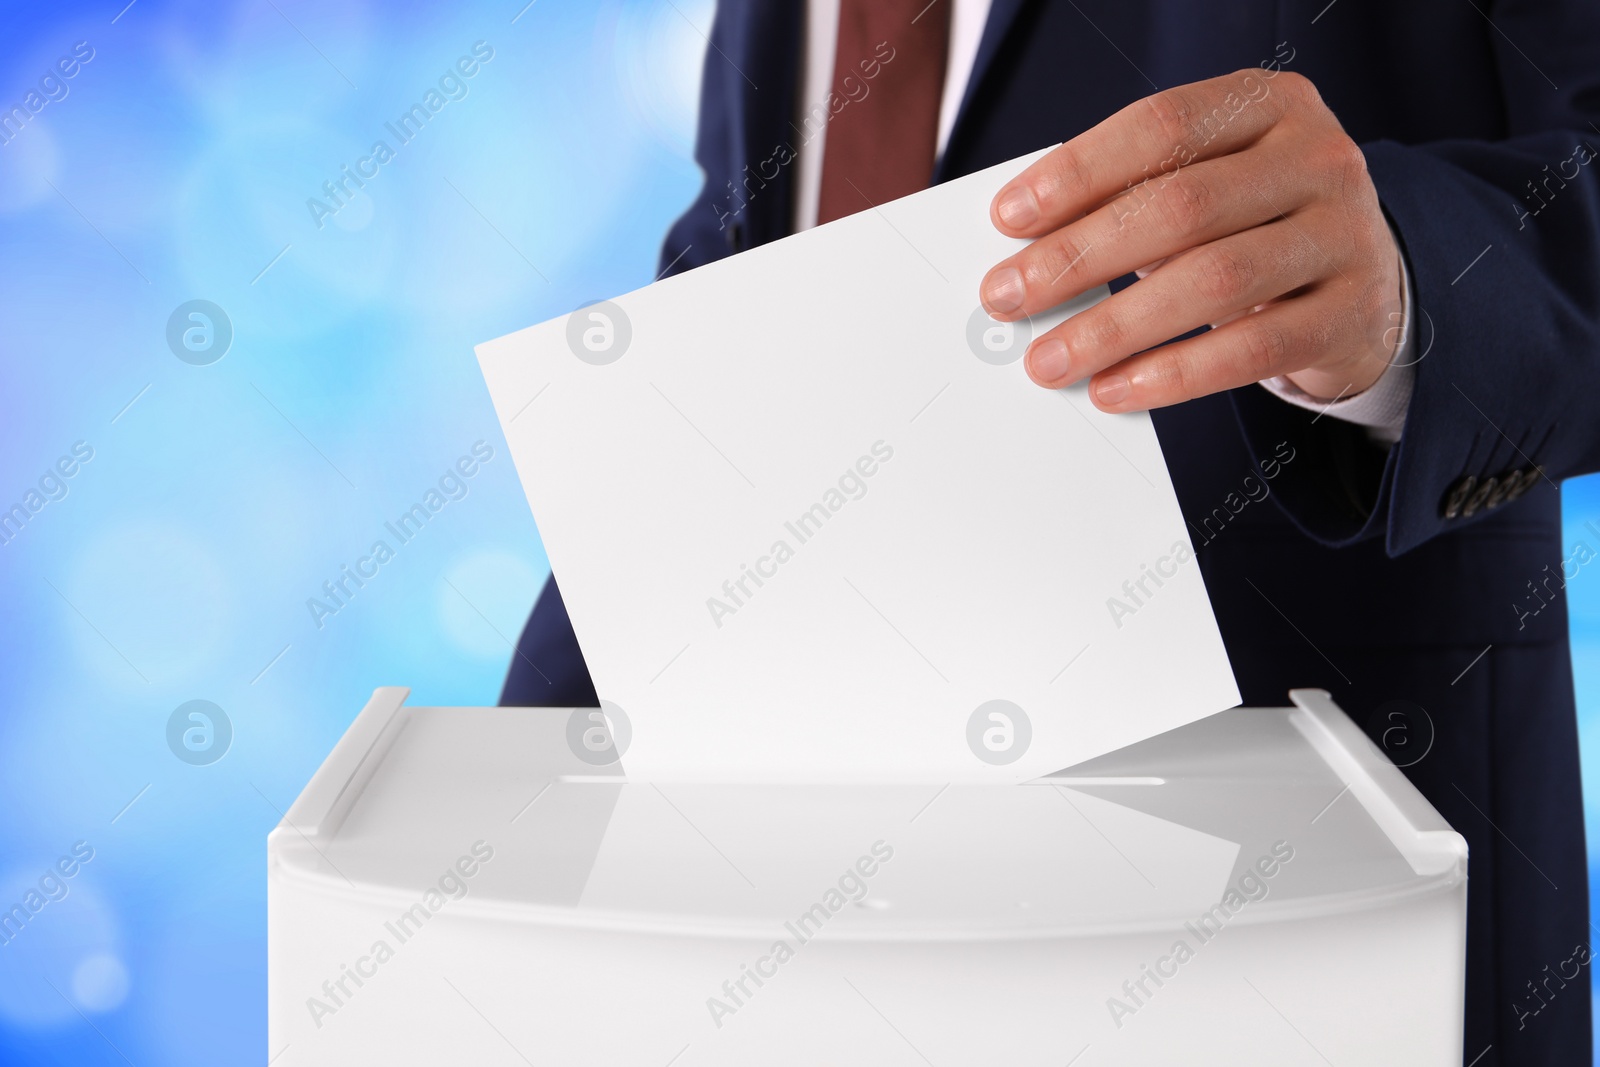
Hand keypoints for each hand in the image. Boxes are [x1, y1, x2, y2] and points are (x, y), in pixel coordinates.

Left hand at [980, 69, 1403, 410]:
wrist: (1370, 283)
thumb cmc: (1254, 225)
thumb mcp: (1208, 185)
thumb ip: (1133, 197)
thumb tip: (1025, 252)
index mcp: (1268, 105)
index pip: (1161, 126)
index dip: (1077, 171)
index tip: (1008, 218)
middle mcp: (1316, 159)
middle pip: (1180, 206)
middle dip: (1079, 257)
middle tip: (1008, 297)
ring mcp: (1343, 235)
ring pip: (1214, 280)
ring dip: (1114, 326)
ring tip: (1049, 360)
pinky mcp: (1349, 315)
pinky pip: (1251, 349)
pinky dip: (1173, 375)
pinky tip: (1115, 389)